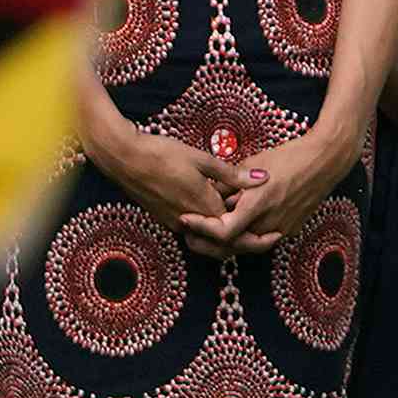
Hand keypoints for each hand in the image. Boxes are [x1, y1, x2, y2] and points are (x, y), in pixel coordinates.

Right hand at [86, 121, 256, 234]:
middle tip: (264, 235)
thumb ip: (232, 175)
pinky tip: (217, 212)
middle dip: (243, 242)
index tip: (272, 232)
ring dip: (225, 236)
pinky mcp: (164, 218)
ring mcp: (174, 222)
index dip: (254, 236)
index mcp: (204, 207)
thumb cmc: (162, 154)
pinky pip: (192, 231)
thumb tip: (262, 180)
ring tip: (242, 222)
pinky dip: (208, 229)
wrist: (124, 157)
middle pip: (221, 244)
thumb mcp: (202, 159)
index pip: (235, 233)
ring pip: (206, 240)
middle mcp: (189, 221)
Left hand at [181, 125, 355, 258]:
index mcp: (258, 203)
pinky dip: (245, 234)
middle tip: (189, 232)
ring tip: (208, 227)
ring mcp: (282, 228)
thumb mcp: (252, 164)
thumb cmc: (289, 157)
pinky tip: (236, 222)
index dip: (201, 228)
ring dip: (225, 239)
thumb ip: (228, 183)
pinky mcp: (289, 229)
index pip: (223, 231)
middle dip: (207, 241)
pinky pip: (261, 238)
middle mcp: (269, 221)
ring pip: (245, 244)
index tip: (186, 218)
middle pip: (230, 244)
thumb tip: (207, 194)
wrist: (325, 162)